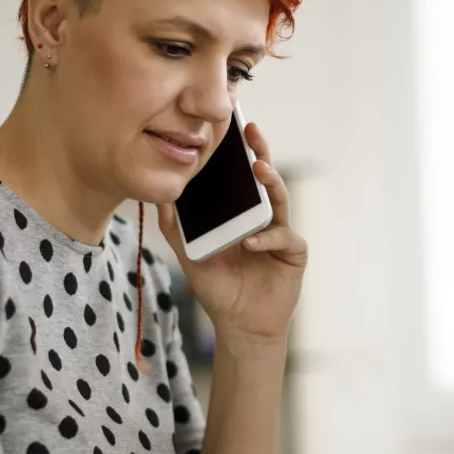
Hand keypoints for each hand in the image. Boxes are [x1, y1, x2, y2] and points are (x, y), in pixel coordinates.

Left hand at [157, 123, 306, 352]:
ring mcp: (281, 234)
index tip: (230, 128)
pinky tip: (250, 243)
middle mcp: (264, 218)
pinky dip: (267, 239)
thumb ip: (175, 229)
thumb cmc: (219, 289)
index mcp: (242, 214)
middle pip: (265, 179)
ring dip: (271, 183)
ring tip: (258, 170)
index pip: (241, 178)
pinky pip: (284, 238)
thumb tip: (160, 197)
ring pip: (280, 200)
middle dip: (260, 152)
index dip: (239, 153)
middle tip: (251, 132)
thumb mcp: (190, 256)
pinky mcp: (293, 254)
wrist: (239, 326)